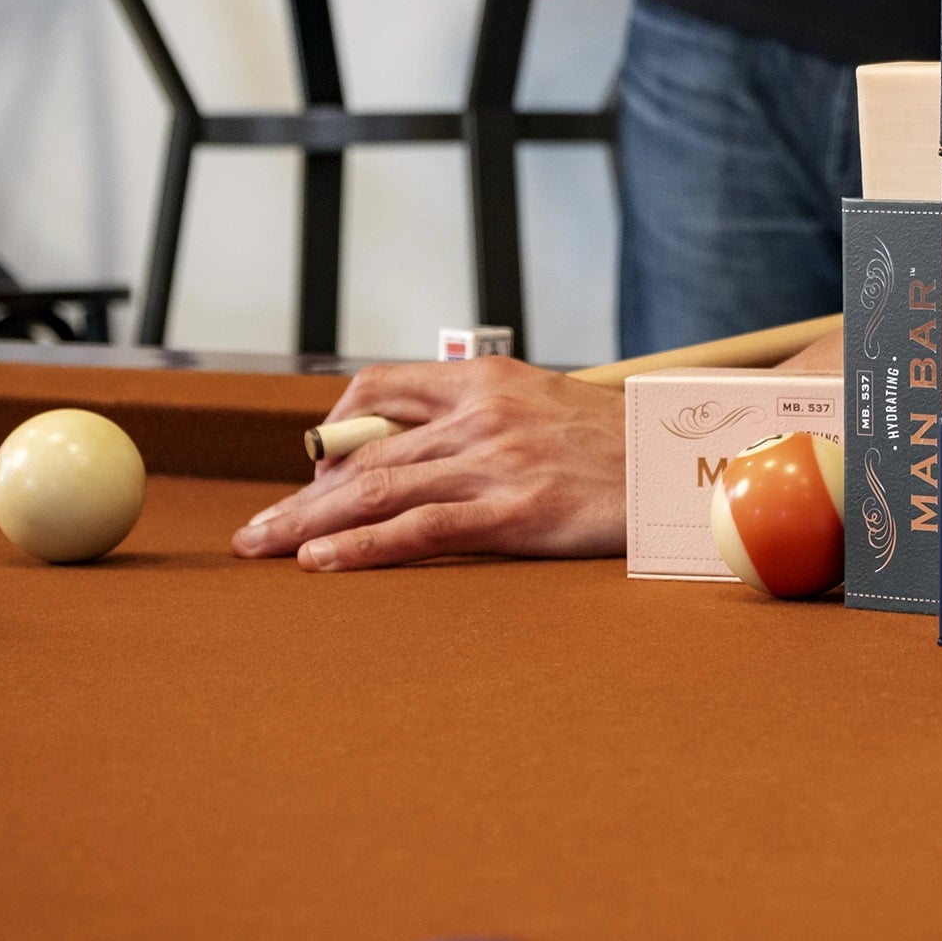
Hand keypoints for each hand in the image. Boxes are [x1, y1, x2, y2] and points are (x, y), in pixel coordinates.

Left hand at [231, 358, 624, 570]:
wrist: (686, 466)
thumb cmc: (621, 446)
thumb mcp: (548, 404)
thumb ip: (487, 417)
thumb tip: (428, 445)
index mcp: (488, 379)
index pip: (383, 388)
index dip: (335, 429)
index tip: (315, 467)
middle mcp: (483, 415)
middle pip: (366, 452)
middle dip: (302, 494)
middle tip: (255, 529)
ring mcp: (497, 463)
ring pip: (377, 490)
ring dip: (307, 522)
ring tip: (262, 548)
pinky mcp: (515, 512)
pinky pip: (421, 530)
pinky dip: (362, 547)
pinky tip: (322, 562)